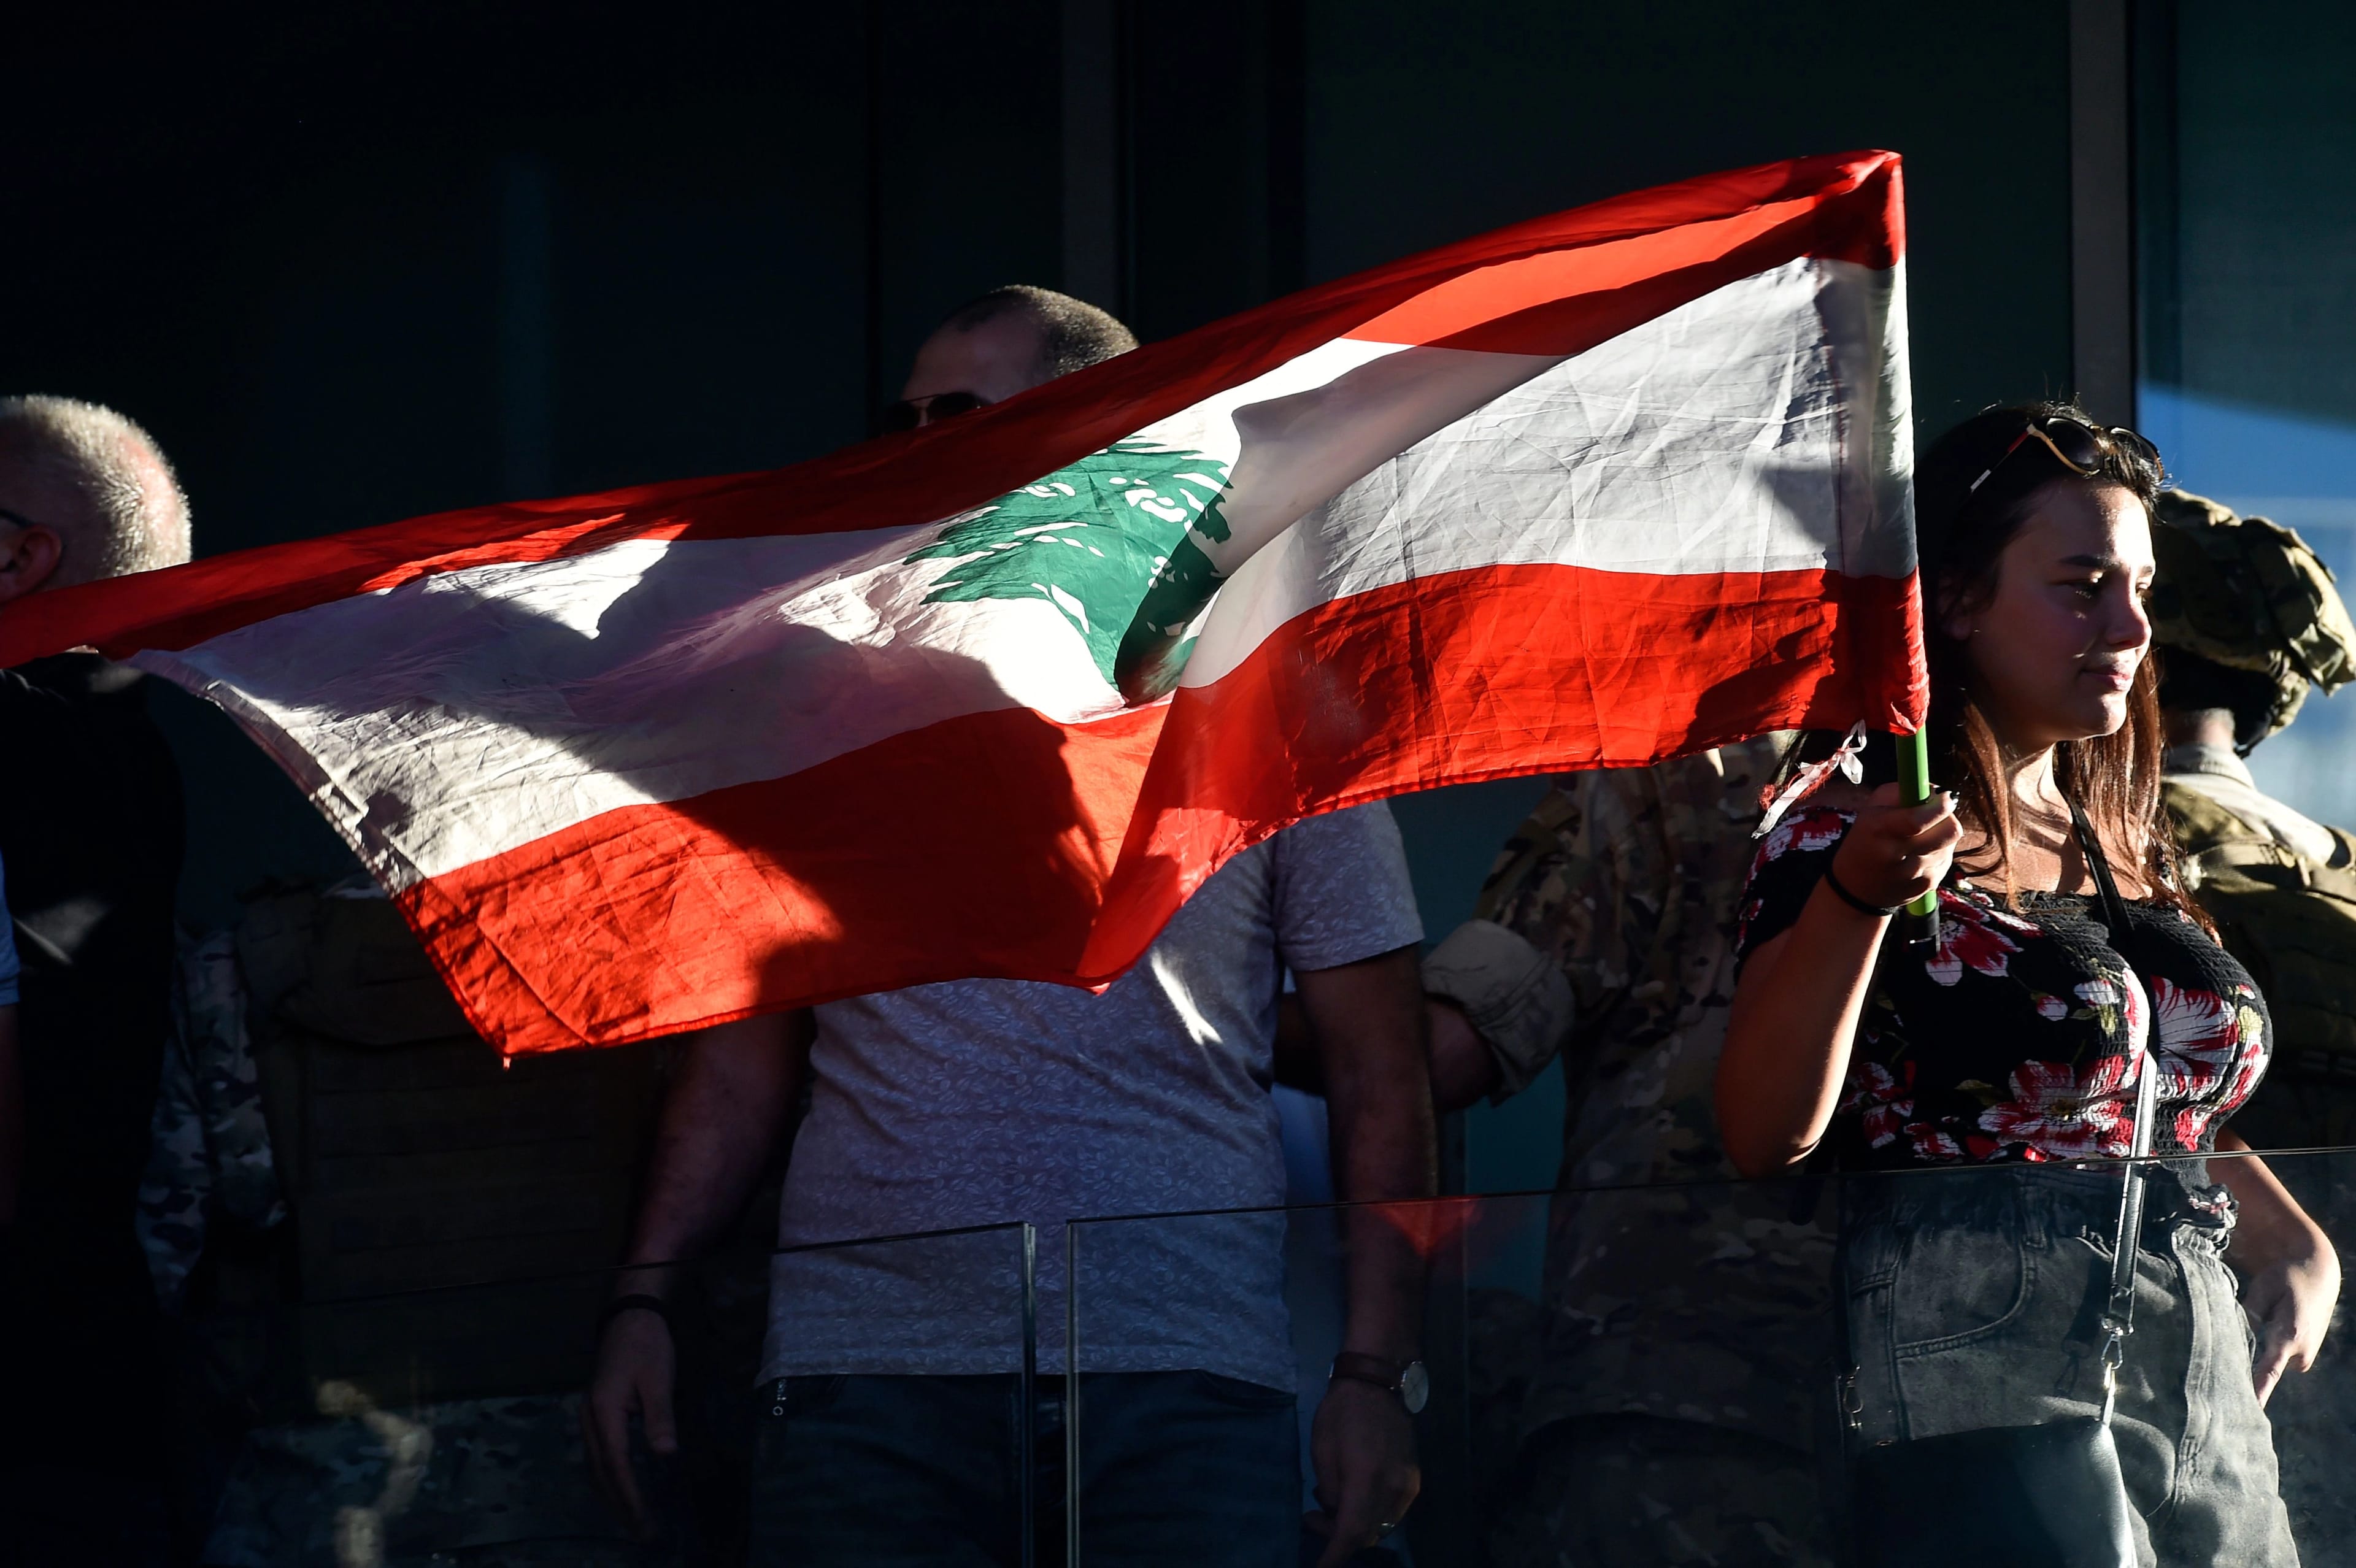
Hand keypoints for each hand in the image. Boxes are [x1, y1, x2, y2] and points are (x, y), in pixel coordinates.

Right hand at [581, 1305, 676, 1538]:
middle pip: (602, 1473)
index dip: (630, 1497)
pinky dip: (608, 1479)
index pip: (617, 1465)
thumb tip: (664, 1453)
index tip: (644, 1522)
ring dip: (612, 1496)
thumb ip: (660, 1416)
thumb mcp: (658, 1378)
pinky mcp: (595, 1415)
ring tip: (632, 1521)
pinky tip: (620, 1490)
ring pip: (596, 1468)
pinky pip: (598, 1457)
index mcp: (604, 1412)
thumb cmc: (646, 1346)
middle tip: (642, 1534)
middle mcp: (590, 1420)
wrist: (628, 1318)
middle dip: (621, 1506)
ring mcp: (589, 1418)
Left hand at [1307, 1377, 1419, 1566]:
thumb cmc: (1341, 1412)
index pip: (1351, 1533)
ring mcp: (1407, 1485)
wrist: (1377, 1383)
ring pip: (1380, 1526)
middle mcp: (1393, 1488)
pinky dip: (1369, 1513)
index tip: (1319, 1567)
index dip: (1334, 1556)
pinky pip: (1390, 1512)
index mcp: (1366, 1478)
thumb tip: (1337, 1516)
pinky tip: (1352, 1493)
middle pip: (1367, 1535)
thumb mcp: (1322, 1451)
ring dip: (1354, 1525)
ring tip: (1330, 1502)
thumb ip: (1332, 1492)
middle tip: (1312, 1518)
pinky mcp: (1413, 1480)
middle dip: (1338, 1538)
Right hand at [1829, 783, 1960, 910]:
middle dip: (1947, 818)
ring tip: (1922, 837)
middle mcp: (1898, 854)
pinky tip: (1919, 855)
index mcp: (1879, 829)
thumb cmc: (1866, 839)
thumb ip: (1901, 792)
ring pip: (1950, 844)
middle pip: (1949, 831)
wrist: (1856, 887)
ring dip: (1941, 835)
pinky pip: (1946, 859)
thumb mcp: (1871, 810)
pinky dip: (1937, 852)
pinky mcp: (1928, 885)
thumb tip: (1937, 791)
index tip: (1942, 797)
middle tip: (1936, 815)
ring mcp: (1915, 873)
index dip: (1939, 805)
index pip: (1919, 819)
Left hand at [2243, 1237, 2339, 1407]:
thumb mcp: (2263, 1287)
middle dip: (2245, 1365)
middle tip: (2226, 1359)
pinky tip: (2269, 1328)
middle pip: (2264, 1368)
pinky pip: (2280, 1360)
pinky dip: (2270, 1350)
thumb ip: (2248, 1313)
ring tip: (2264, 1321)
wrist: (2319, 1275)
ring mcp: (2305, 1356)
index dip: (2257, 1392)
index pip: (2269, 1371)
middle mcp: (2301, 1352)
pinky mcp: (2304, 1356)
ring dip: (2259, 1351)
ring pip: (2270, 1362)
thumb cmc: (2287, 1277)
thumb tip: (2233, 1336)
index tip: (2249, 1411)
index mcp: (2289, 1335)